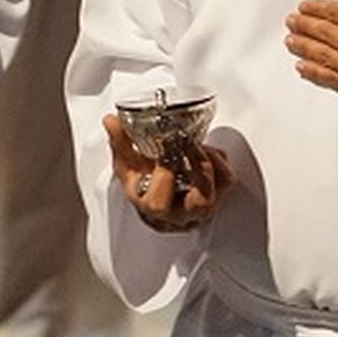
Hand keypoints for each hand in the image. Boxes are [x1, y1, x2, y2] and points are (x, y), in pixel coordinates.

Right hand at [103, 113, 233, 233]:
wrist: (157, 196)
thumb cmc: (142, 184)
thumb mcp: (127, 165)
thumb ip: (121, 142)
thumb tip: (111, 121)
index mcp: (153, 209)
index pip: (159, 204)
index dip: (164, 176)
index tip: (162, 152)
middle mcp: (180, 215)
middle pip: (200, 203)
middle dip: (198, 168)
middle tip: (187, 144)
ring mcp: (200, 209)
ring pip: (219, 190)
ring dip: (210, 162)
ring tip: (196, 143)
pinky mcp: (217, 197)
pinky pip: (227, 180)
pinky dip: (219, 160)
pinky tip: (204, 149)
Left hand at [285, 0, 337, 110]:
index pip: (331, 11)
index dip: (314, 8)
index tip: (303, 7)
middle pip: (321, 33)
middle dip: (303, 25)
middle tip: (290, 21)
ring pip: (321, 56)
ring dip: (302, 47)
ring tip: (290, 41)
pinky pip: (331, 79)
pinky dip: (314, 72)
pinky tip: (303, 68)